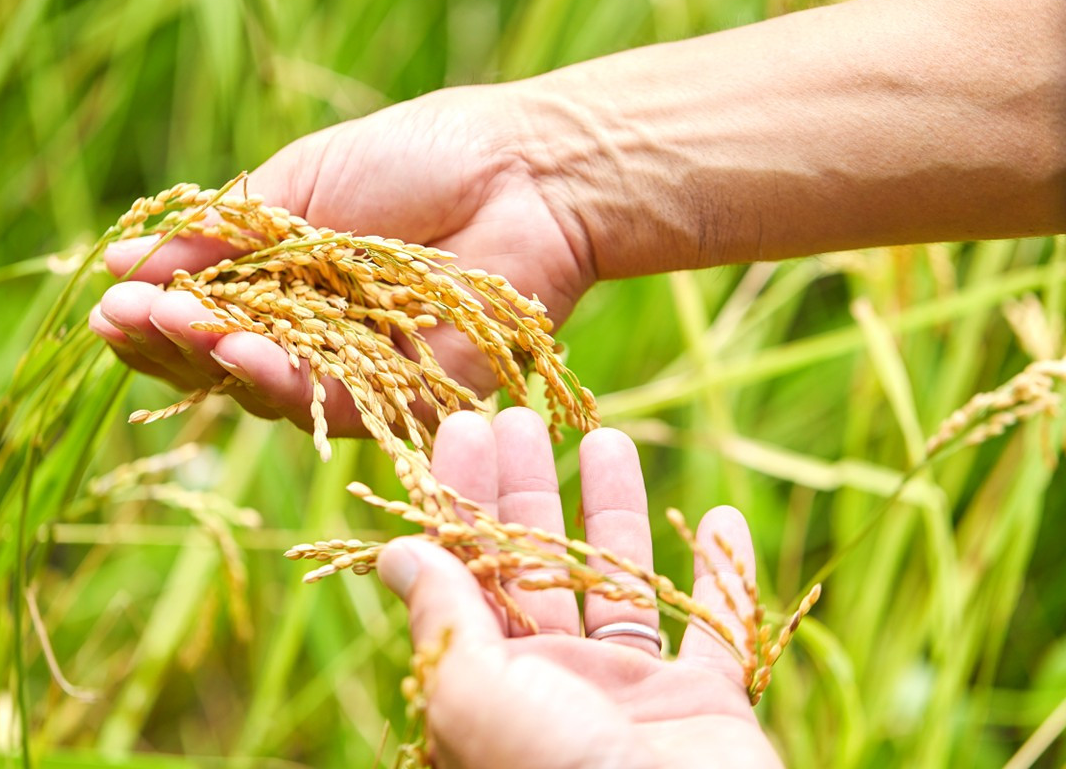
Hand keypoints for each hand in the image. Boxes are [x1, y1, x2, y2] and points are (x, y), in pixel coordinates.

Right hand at [88, 87, 595, 434]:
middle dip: (165, 343)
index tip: (109, 296)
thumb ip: (223, 234)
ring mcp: (356, 371)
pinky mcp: (404, 401)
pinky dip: (279, 378)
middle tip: (123, 316)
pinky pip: (330, 402)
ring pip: (264, 389)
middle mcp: (313, 336)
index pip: (201, 316)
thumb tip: (119, 261)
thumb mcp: (300, 186)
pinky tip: (235, 349)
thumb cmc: (418, 160)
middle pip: (220, 365)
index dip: (153, 314)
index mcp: (283, 284)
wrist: (525, 172)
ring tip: (171, 324)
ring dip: (211, 360)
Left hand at [377, 408, 782, 768]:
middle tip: (520, 413)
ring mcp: (631, 694)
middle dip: (528, 487)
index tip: (465, 427)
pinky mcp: (706, 706)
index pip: (468, 568)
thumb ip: (441, 619)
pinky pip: (719, 628)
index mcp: (493, 679)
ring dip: (616, 512)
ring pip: (620, 582)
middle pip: (536, 564)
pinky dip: (723, 577)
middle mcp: (556, 682)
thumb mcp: (474, 692)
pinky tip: (722, 519)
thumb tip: (397, 553)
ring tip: (607, 438)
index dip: (463, 497)